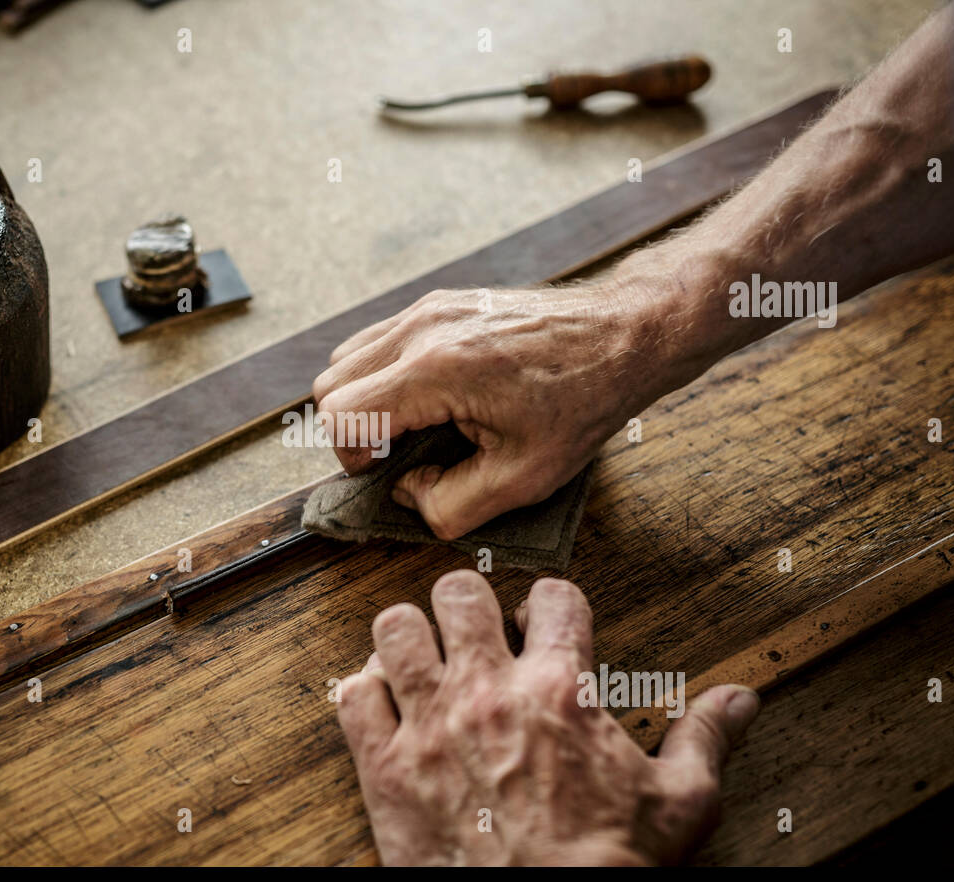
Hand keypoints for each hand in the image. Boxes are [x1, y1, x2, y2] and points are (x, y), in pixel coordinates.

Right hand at [312, 285, 661, 539]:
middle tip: (399, 456)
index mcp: (436, 371)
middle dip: (352, 431)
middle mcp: (422, 330)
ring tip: (413, 427)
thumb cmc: (584, 399)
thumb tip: (409, 494)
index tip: (390, 473)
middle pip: (330, 385)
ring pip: (347, 359)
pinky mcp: (439, 304)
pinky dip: (384, 376)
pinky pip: (378, 341)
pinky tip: (429, 398)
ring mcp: (428, 309)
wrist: (624, 334)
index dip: (354, 458)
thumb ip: (450, 505)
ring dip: (364, 401)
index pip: (341, 416)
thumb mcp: (523, 478)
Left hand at [336, 570, 760, 865]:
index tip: (547, 620)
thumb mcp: (679, 804)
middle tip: (476, 629)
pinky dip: (364, 694)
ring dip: (408, 637)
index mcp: (561, 690)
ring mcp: (430, 725)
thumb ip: (705, 739)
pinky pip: (352, 698)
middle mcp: (489, 693)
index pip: (552, 595)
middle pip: (459, 593)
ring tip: (425, 658)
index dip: (551, 601)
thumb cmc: (606, 870)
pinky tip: (386, 706)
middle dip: (470, 603)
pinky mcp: (385, 767)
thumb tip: (740, 700)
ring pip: (394, 629)